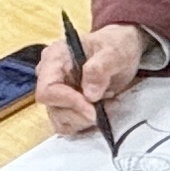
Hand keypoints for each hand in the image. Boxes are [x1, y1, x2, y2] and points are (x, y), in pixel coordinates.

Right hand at [35, 23, 147, 137]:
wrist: (121, 51)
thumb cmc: (115, 46)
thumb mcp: (114, 52)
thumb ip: (100, 68)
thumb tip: (89, 93)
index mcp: (54, 59)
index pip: (48, 89)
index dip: (69, 102)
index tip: (92, 109)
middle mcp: (49, 77)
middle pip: (54, 108)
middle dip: (81, 113)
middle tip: (106, 103)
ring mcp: (56, 94)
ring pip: (61, 120)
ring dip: (85, 119)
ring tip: (106, 102)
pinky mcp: (65, 106)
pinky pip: (68, 125)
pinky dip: (86, 123)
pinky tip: (100, 109)